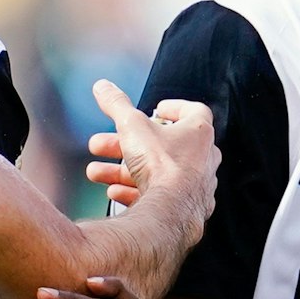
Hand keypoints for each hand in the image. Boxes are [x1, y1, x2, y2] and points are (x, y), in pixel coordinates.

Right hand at [84, 80, 218, 220]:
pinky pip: (159, 197)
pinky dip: (135, 192)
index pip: (194, 111)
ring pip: (155, 173)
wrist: (170, 212)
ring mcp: (196, 185)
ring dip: (123, 171)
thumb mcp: (132, 126)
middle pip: (161, 145)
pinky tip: (114, 192)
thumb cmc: (162, 165)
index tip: (156, 109)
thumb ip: (117, 104)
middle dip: (125, 145)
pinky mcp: (187, 209)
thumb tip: (103, 86)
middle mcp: (203, 158)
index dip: (174, 108)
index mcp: (199, 132)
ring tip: (96, 172)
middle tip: (101, 144)